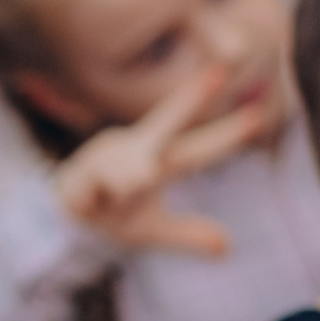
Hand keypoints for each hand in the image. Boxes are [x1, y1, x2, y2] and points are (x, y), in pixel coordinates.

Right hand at [54, 69, 268, 256]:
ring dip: (134, 181)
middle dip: (191, 99)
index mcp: (157, 161)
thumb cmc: (110, 215)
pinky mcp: (81, 172)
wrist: (61, 225)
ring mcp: (106, 157)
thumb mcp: (151, 231)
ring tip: (127, 190)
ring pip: (135, 170)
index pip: (197, 146)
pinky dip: (105, 196)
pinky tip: (96, 198)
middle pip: (168, 121)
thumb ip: (187, 235)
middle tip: (220, 73)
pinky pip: (103, 186)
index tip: (258, 115)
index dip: (227, 132)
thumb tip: (227, 247)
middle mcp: (135, 150)